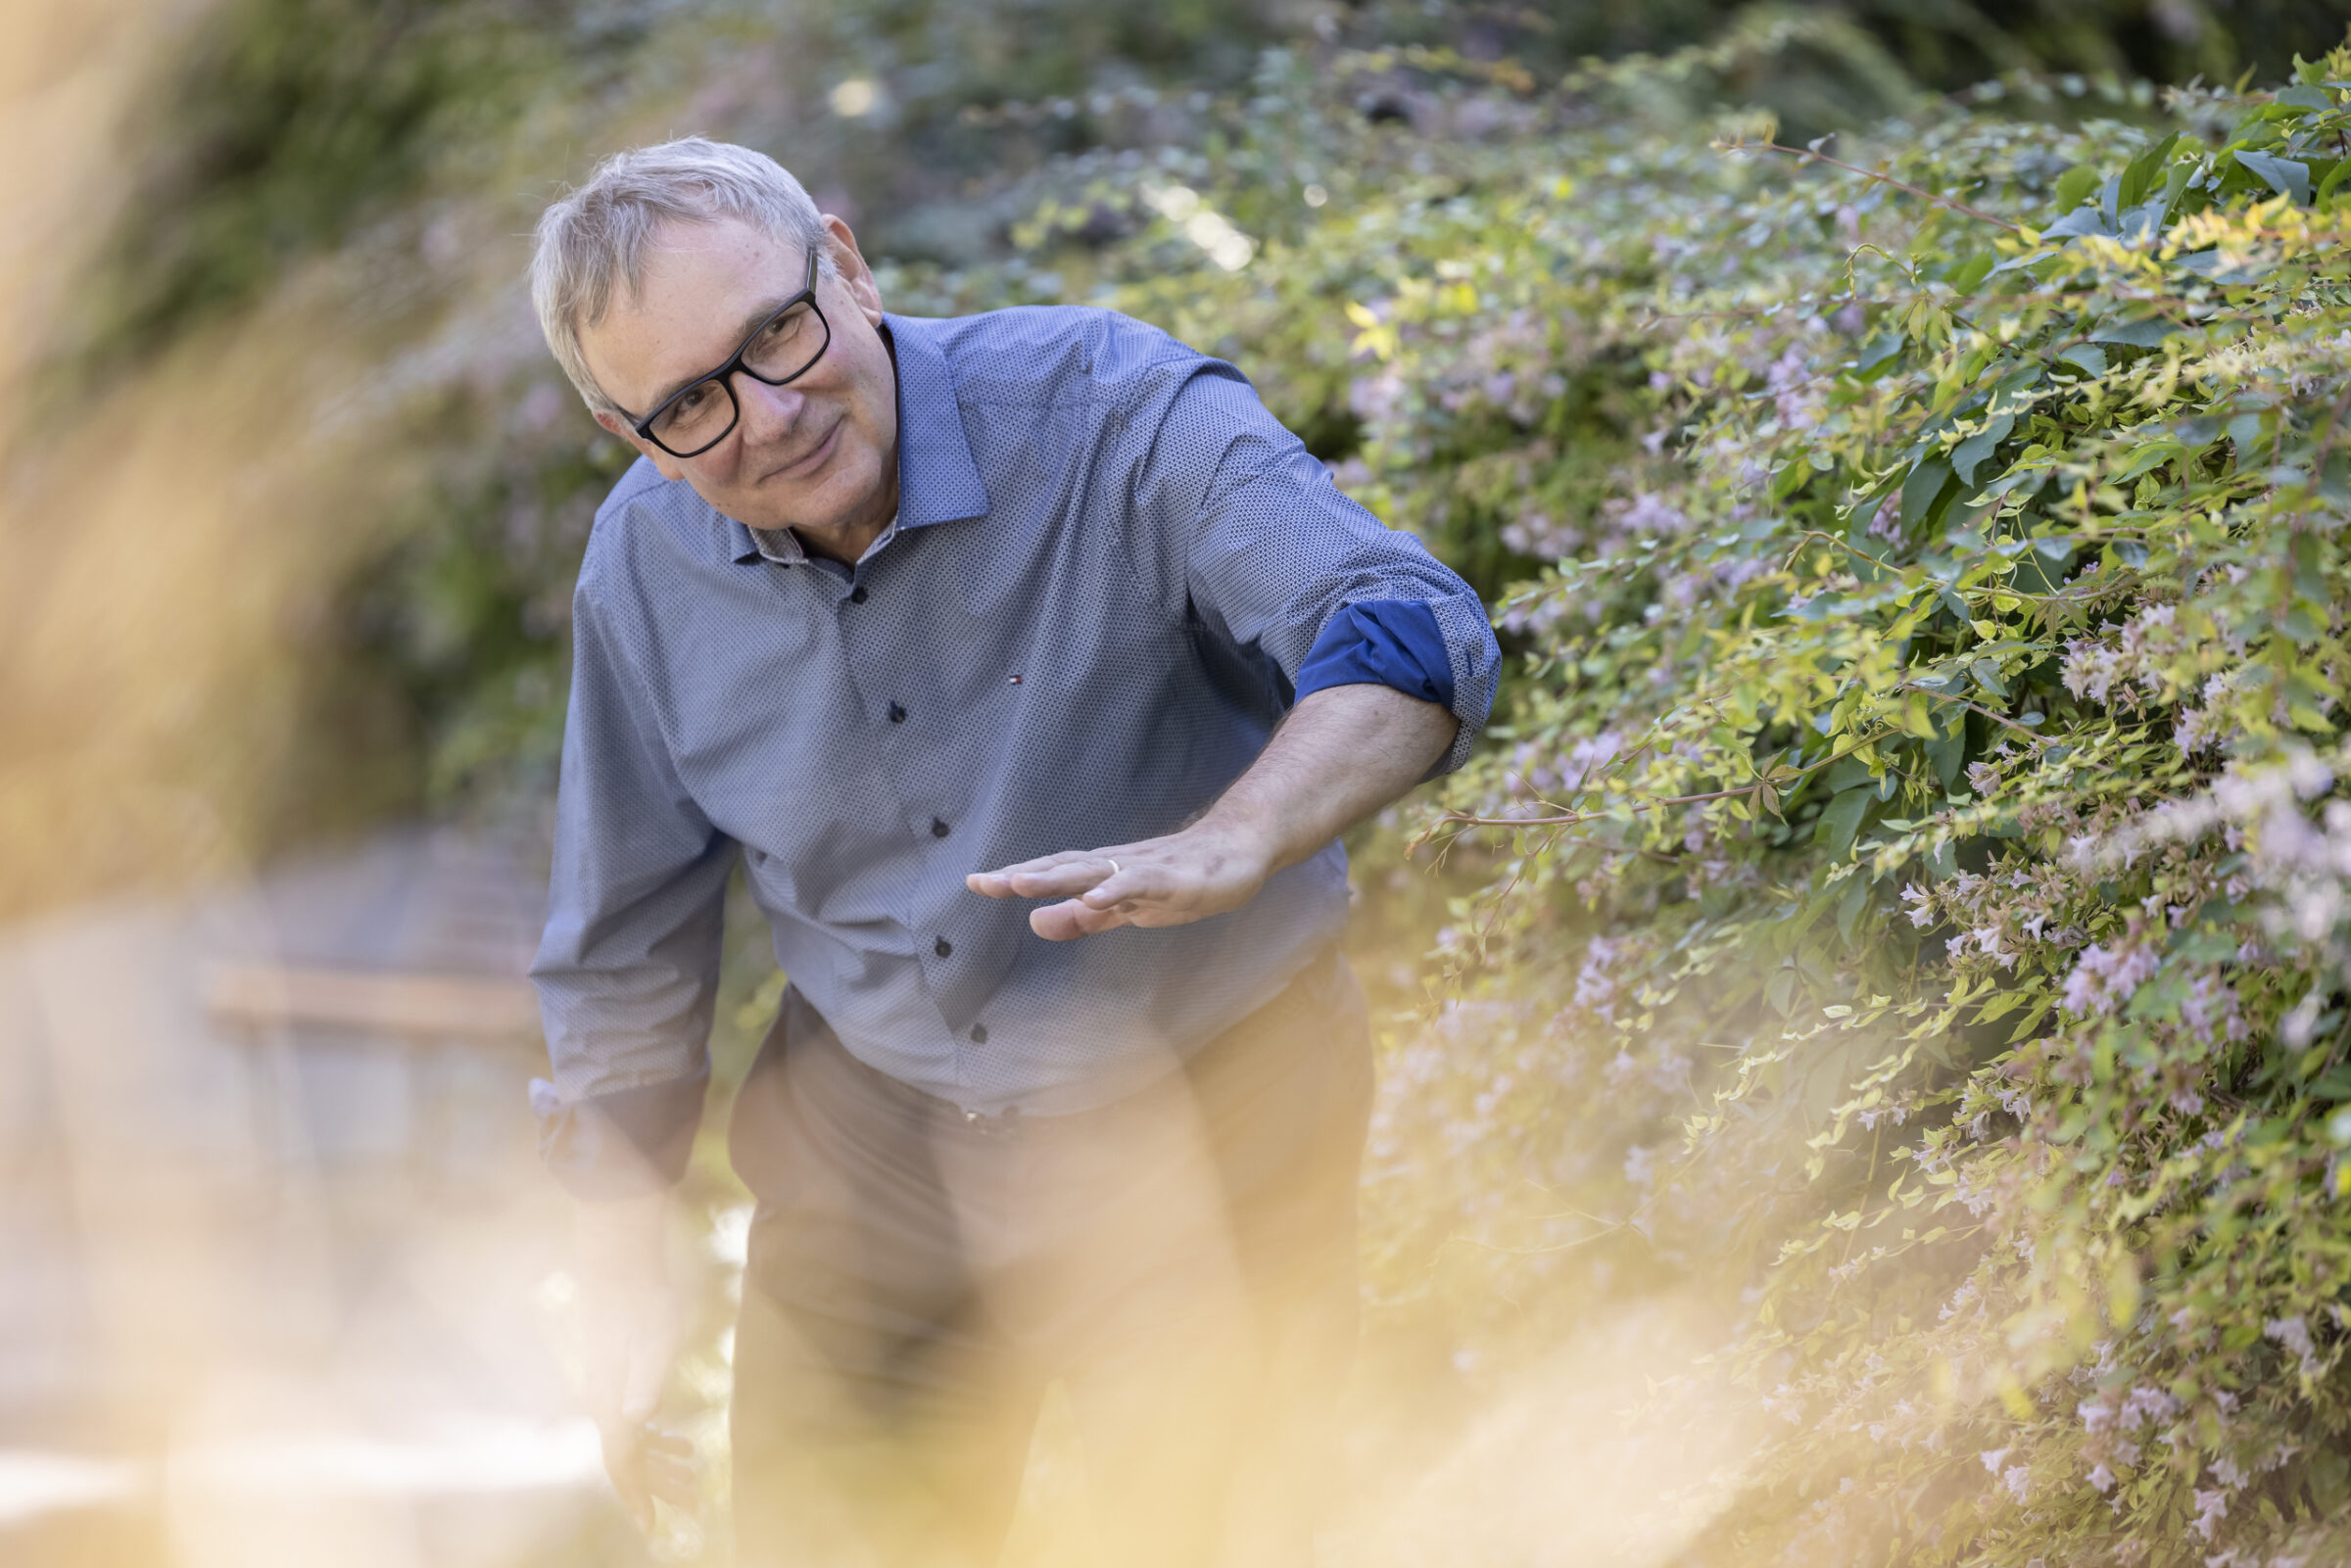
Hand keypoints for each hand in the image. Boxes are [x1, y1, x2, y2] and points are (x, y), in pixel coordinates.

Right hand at [575, 1194, 697, 1529]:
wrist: (621, 1266)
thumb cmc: (643, 1299)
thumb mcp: (654, 1336)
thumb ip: (646, 1377)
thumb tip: (639, 1415)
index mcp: (610, 1400)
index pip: (621, 1461)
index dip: (637, 1495)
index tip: (653, 1525)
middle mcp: (604, 1402)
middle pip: (630, 1460)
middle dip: (660, 1488)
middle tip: (695, 1505)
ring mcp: (608, 1392)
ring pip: (633, 1444)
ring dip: (663, 1468)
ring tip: (695, 1484)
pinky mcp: (617, 1381)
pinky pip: (635, 1426)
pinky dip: (659, 1443)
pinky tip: (683, 1449)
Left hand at [967, 820, 1275, 940]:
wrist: (1240, 851)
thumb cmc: (1180, 879)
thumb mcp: (1125, 909)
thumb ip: (1083, 918)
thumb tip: (1035, 921)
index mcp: (1103, 874)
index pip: (1052, 873)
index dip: (1014, 878)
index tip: (974, 883)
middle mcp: (1117, 865)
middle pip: (1063, 868)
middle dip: (1022, 876)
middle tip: (981, 882)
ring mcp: (1145, 869)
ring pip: (1094, 870)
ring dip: (1057, 877)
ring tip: (1021, 883)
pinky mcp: (1174, 878)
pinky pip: (1141, 882)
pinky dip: (1116, 889)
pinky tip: (1095, 897)